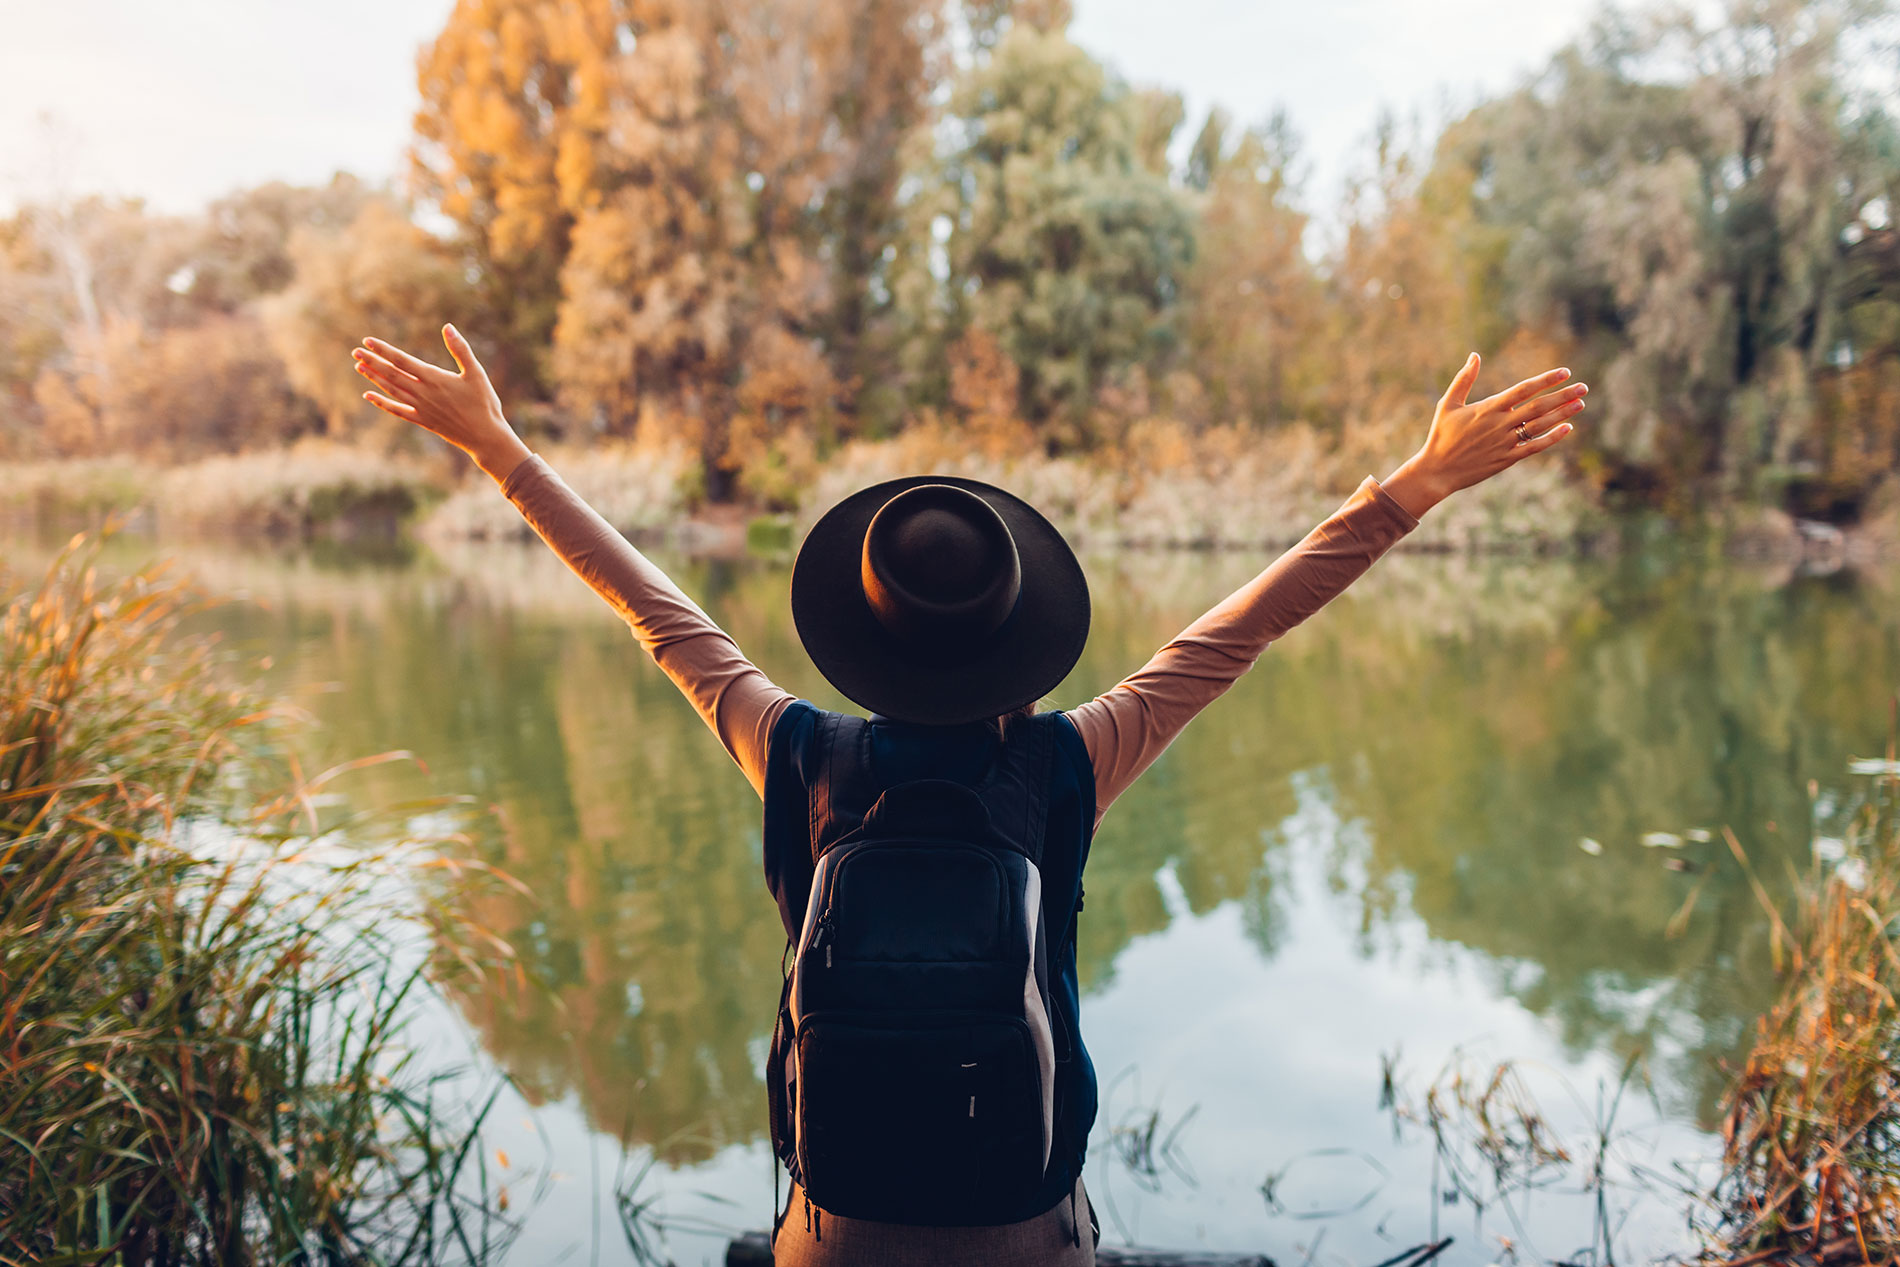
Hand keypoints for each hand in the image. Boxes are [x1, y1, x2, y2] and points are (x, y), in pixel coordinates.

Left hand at [351, 325, 530, 482]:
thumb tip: (448, 327)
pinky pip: (397, 410)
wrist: (485, 436)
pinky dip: (382, 403)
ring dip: (374, 378)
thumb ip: (460, 349)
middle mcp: (423, 393)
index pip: (402, 361)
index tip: (367, 341)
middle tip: (355, 351)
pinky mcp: (422, 420)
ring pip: (391, 390)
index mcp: (434, 378)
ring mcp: (421, 408)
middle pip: (391, 374)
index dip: (384, 350)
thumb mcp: (476, 373)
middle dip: (372, 361)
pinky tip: (369, 396)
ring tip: (359, 366)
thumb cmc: (484, 404)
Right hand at [1380, 353, 1585, 518]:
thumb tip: (1474, 355)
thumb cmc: (1441, 435)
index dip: (1545, 380)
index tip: (1565, 372)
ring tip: (1580, 403)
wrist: (1437, 471)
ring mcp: (1505, 442)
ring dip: (1562, 414)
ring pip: (1540, 425)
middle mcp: (1500, 424)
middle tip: (1583, 387)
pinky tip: (1567, 428)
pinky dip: (1552, 437)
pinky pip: (1534, 447)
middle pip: (1538, 406)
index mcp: (1488, 408)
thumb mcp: (1447, 404)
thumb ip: (1464, 379)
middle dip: (1563, 395)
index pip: (1523, 390)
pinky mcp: (1507, 459)